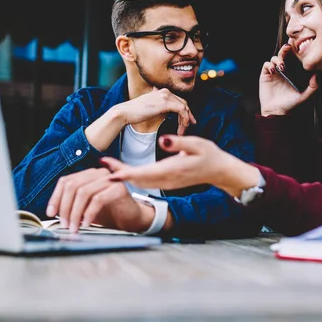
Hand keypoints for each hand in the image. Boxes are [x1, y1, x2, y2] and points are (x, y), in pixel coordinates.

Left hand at [46, 168, 154, 232]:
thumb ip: (71, 204)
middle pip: (73, 186)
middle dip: (65, 207)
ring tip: (74, 227)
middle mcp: (98, 173)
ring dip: (75, 213)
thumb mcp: (85, 208)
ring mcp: (110, 179)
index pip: (66, 181)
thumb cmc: (109, 212)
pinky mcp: (119, 188)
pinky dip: (89, 214)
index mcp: (88, 175)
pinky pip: (98, 200)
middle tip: (64, 224)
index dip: (56, 197)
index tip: (51, 213)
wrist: (132, 218)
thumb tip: (54, 212)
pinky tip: (87, 223)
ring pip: (83, 192)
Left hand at [101, 135, 259, 198]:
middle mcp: (167, 179)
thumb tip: (162, 140)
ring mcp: (166, 182)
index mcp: (172, 170)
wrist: (220, 171)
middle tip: (101, 166)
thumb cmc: (210, 155)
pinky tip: (123, 172)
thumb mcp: (197, 144)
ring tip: (107, 167)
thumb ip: (179, 142)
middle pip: (137, 179)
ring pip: (140, 182)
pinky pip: (146, 181)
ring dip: (124, 176)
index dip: (125, 173)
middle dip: (118, 174)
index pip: (144, 173)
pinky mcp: (167, 181)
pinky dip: (133, 177)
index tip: (110, 173)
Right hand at [113, 87, 196, 135]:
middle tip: (189, 127)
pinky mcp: (166, 103)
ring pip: (185, 107)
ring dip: (186, 121)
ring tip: (182, 132)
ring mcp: (166, 96)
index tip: (188, 122)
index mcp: (162, 91)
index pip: (179, 101)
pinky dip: (184, 120)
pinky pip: (182, 110)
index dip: (185, 112)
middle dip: (188, 116)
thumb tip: (167, 112)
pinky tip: (181, 129)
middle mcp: (165, 91)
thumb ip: (160, 107)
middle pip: (184, 104)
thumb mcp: (151, 108)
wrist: (125, 112)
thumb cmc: (135, 112)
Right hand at [259, 43, 317, 115]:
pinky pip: (266, 65)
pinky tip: (274, 71)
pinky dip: (270, 65)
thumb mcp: (304, 96)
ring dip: (278, 59)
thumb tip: (317, 76)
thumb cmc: (290, 105)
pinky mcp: (265, 76)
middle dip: (285, 49)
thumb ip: (313, 88)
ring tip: (282, 66)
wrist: (277, 112)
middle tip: (288, 48)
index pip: (293, 58)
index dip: (294, 52)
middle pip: (283, 54)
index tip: (297, 48)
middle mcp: (282, 71)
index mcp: (292, 73)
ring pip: (274, 58)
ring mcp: (274, 73)